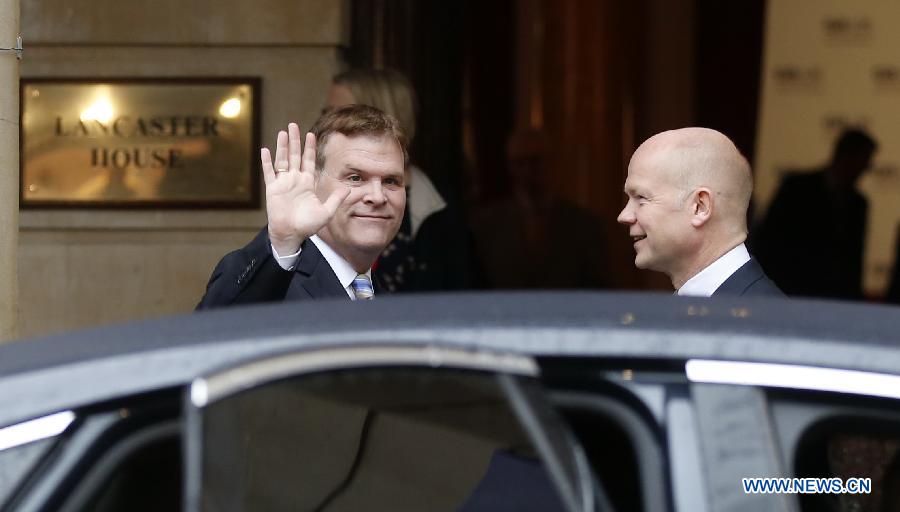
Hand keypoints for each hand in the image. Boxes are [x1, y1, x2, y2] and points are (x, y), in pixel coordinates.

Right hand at [261, 123, 349, 255]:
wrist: (292, 235)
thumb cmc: (308, 225)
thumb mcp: (326, 212)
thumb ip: (335, 199)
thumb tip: (347, 188)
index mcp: (307, 183)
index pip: (309, 161)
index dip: (309, 148)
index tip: (310, 134)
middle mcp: (295, 180)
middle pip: (294, 156)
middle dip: (294, 141)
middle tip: (293, 125)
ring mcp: (283, 183)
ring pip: (282, 160)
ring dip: (282, 146)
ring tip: (282, 132)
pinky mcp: (272, 190)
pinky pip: (269, 173)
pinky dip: (266, 162)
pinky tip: (265, 150)